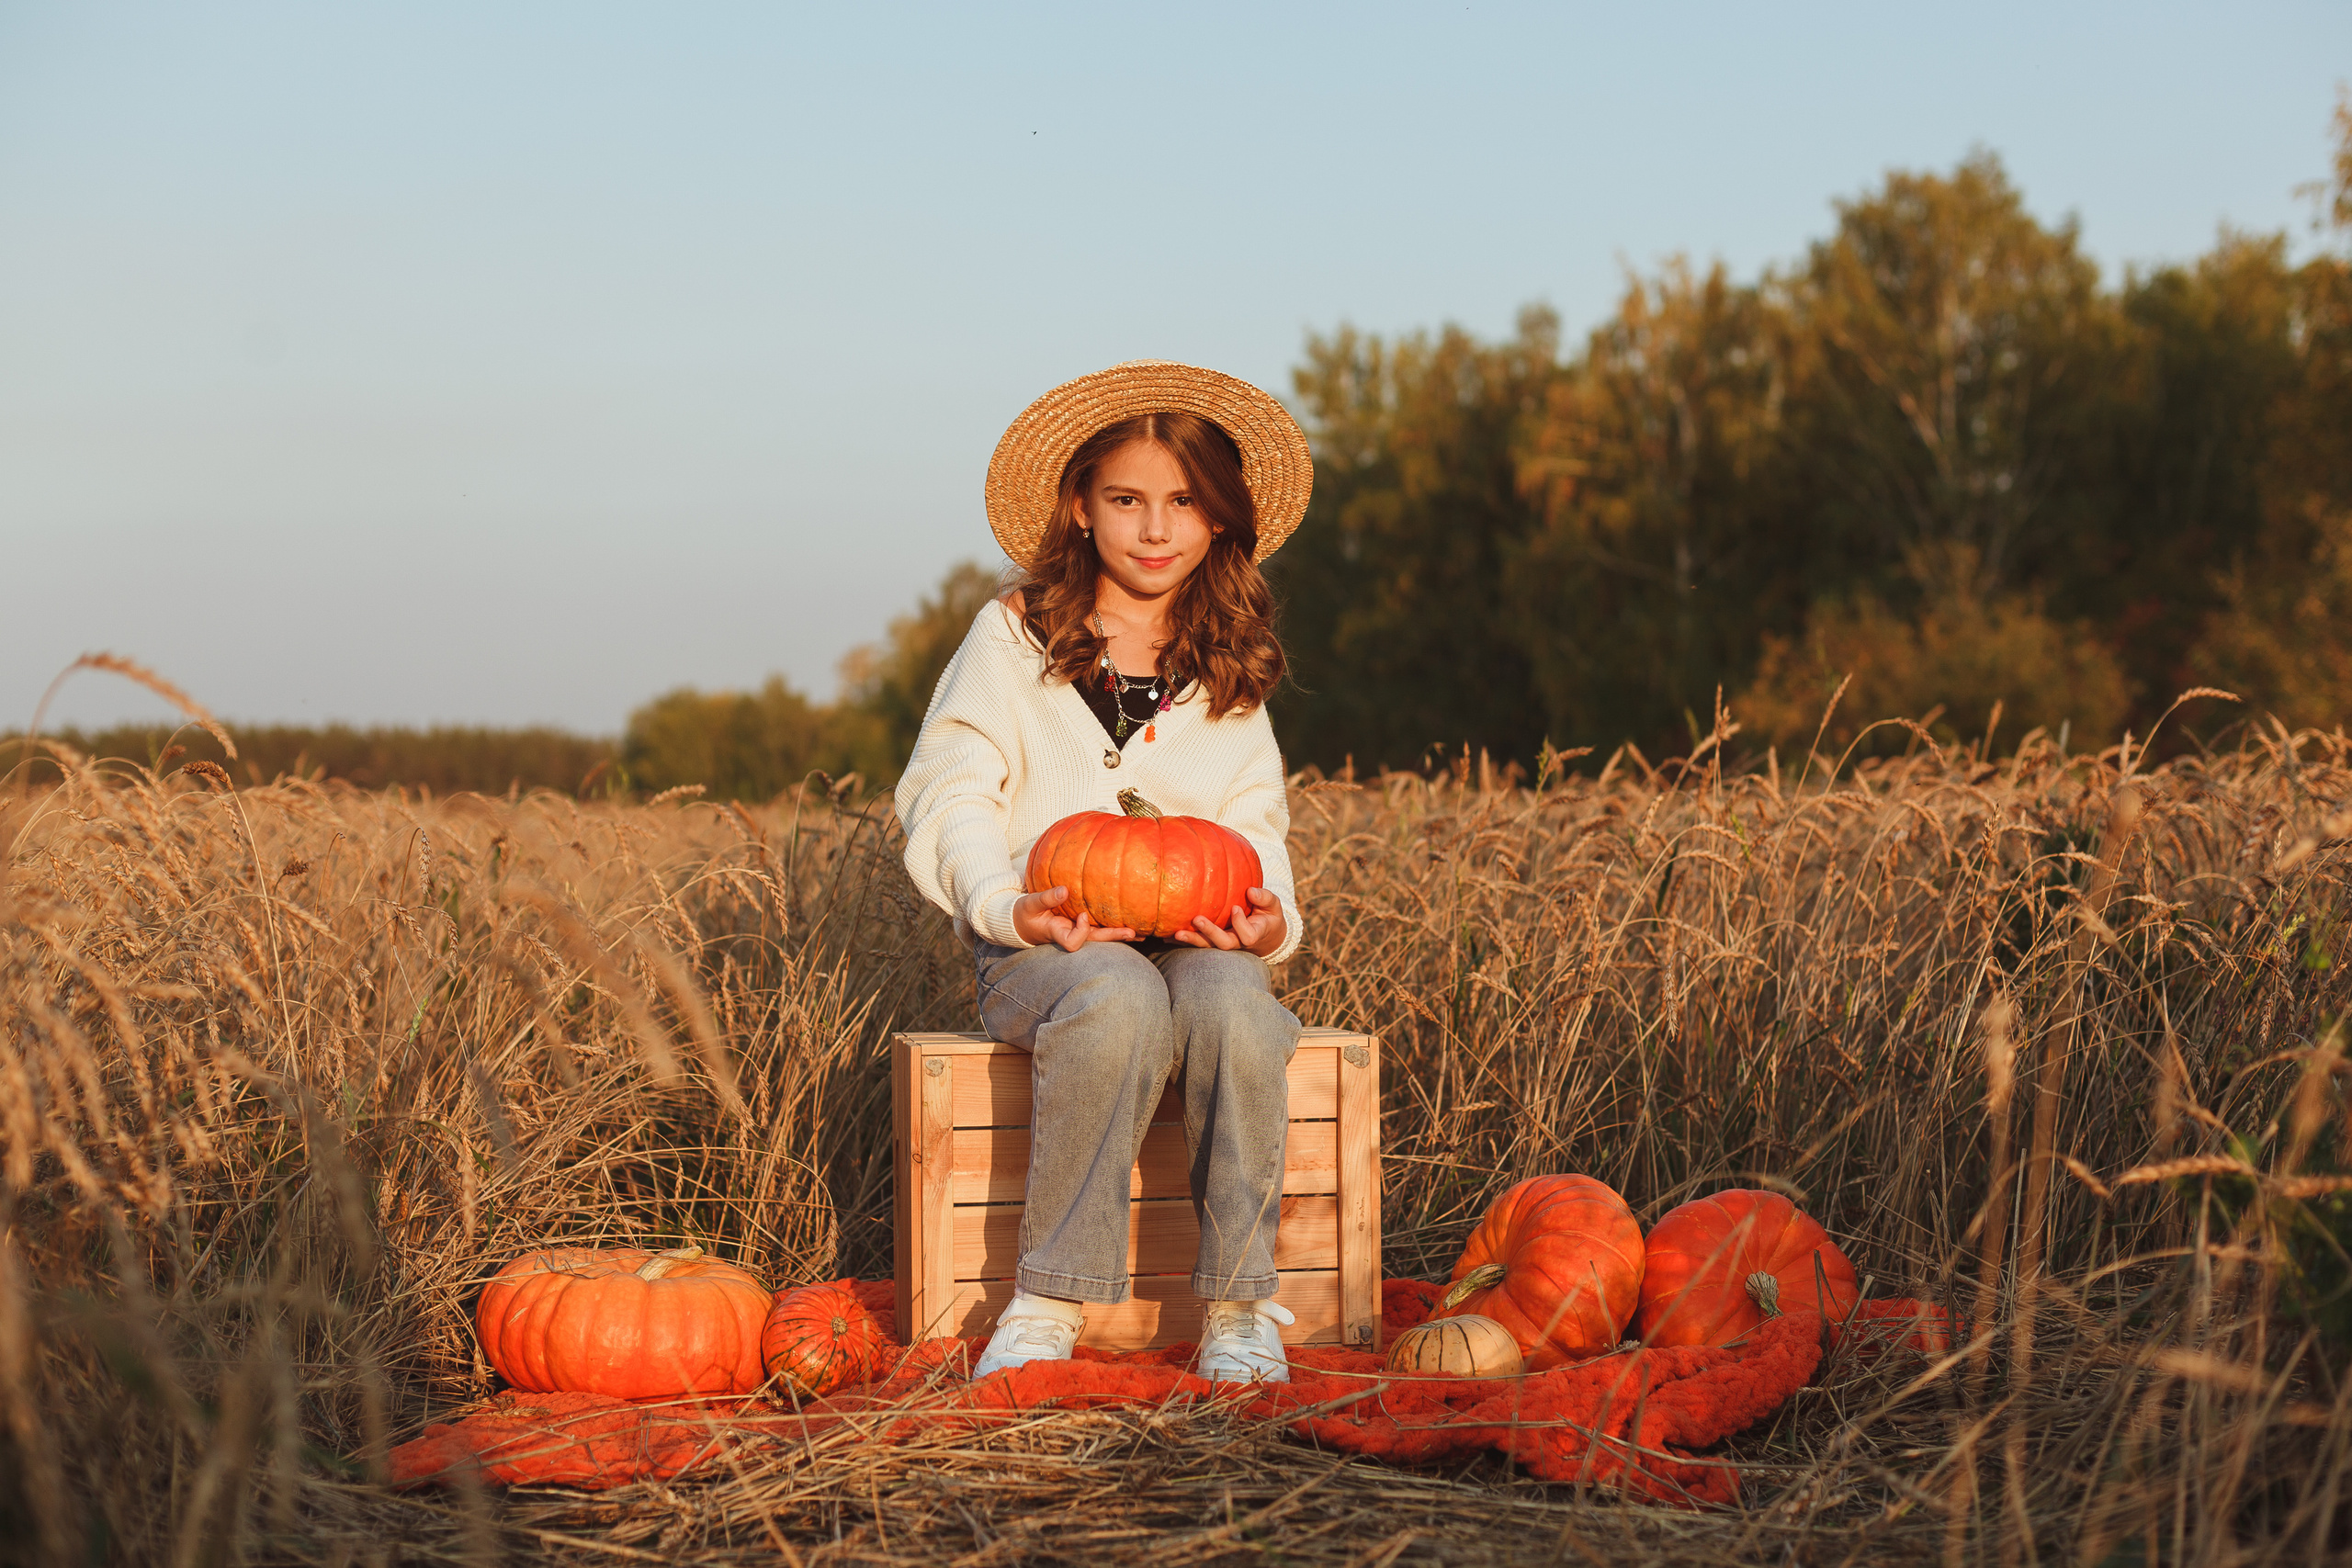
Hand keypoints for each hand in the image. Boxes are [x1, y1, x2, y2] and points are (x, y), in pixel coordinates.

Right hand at [1011, 887, 1137, 951]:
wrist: (1020, 922)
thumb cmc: (1023, 914)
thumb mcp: (1030, 904)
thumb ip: (1046, 898)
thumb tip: (1065, 890)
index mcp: (1056, 933)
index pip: (1072, 943)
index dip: (1081, 932)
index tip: (1082, 916)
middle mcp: (1069, 934)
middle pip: (1094, 940)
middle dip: (1113, 936)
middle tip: (1132, 932)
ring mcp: (1074, 930)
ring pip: (1098, 935)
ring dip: (1117, 933)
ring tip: (1138, 932)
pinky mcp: (1077, 924)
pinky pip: (1096, 926)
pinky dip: (1111, 924)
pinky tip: (1128, 922)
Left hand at [1172, 887, 1285, 956]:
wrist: (1264, 933)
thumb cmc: (1268, 914)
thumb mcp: (1273, 905)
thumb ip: (1265, 898)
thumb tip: (1251, 891)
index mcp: (1254, 934)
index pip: (1247, 936)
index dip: (1241, 924)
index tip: (1235, 908)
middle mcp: (1237, 942)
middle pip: (1223, 944)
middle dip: (1210, 933)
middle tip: (1197, 919)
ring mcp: (1223, 943)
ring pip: (1207, 946)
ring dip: (1192, 940)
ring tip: (1176, 933)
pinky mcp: (1212, 941)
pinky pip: (1197, 942)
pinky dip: (1182, 941)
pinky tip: (1166, 936)